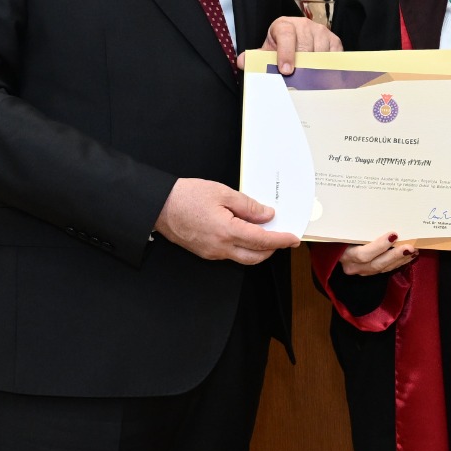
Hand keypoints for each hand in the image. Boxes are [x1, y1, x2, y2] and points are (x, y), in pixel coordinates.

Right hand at [155, 178, 296, 264]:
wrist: (159, 206)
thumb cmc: (184, 197)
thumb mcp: (221, 193)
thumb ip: (247, 206)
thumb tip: (266, 215)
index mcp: (227, 231)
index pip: (262, 241)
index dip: (281, 240)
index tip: (292, 238)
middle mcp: (220, 247)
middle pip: (256, 256)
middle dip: (272, 249)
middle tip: (281, 237)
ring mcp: (211, 253)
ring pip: (243, 258)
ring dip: (257, 249)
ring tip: (263, 232)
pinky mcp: (205, 252)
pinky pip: (230, 254)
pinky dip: (242, 247)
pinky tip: (243, 233)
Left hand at [266, 14, 340, 74]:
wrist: (294, 39)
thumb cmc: (281, 46)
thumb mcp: (268, 50)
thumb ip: (259, 58)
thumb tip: (247, 65)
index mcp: (284, 25)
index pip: (286, 35)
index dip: (286, 53)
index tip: (286, 70)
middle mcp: (303, 25)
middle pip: (305, 45)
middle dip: (301, 65)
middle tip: (298, 79)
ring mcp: (320, 31)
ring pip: (320, 52)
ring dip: (315, 67)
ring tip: (308, 77)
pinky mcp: (334, 40)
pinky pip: (333, 55)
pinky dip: (328, 66)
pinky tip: (321, 72)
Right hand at [338, 233, 416, 277]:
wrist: (334, 244)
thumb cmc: (341, 232)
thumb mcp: (346, 228)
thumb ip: (358, 226)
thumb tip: (378, 211)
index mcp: (344, 253)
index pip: (362, 254)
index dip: (379, 246)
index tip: (394, 235)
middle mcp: (352, 265)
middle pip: (375, 264)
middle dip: (394, 256)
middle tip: (409, 247)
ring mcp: (360, 271)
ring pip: (382, 269)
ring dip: (400, 260)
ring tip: (413, 250)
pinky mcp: (368, 273)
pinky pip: (385, 270)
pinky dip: (398, 263)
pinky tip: (409, 256)